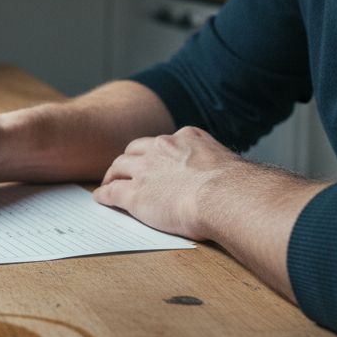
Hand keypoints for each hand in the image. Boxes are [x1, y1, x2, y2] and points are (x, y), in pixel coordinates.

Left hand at [93, 126, 248, 240]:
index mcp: (187, 138)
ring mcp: (146, 170)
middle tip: (125, 168)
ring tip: (109, 181)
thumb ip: (217, 167)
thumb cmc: (235, 188)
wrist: (223, 196)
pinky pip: (112, 191)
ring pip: (120, 166)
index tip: (154, 159)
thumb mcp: (228, 165)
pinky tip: (101, 198)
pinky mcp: (135, 193)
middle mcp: (162, 148)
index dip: (156, 152)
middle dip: (130, 158)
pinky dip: (104, 193)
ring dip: (113, 173)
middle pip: (136, 149)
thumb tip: (226, 180)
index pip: (165, 142)